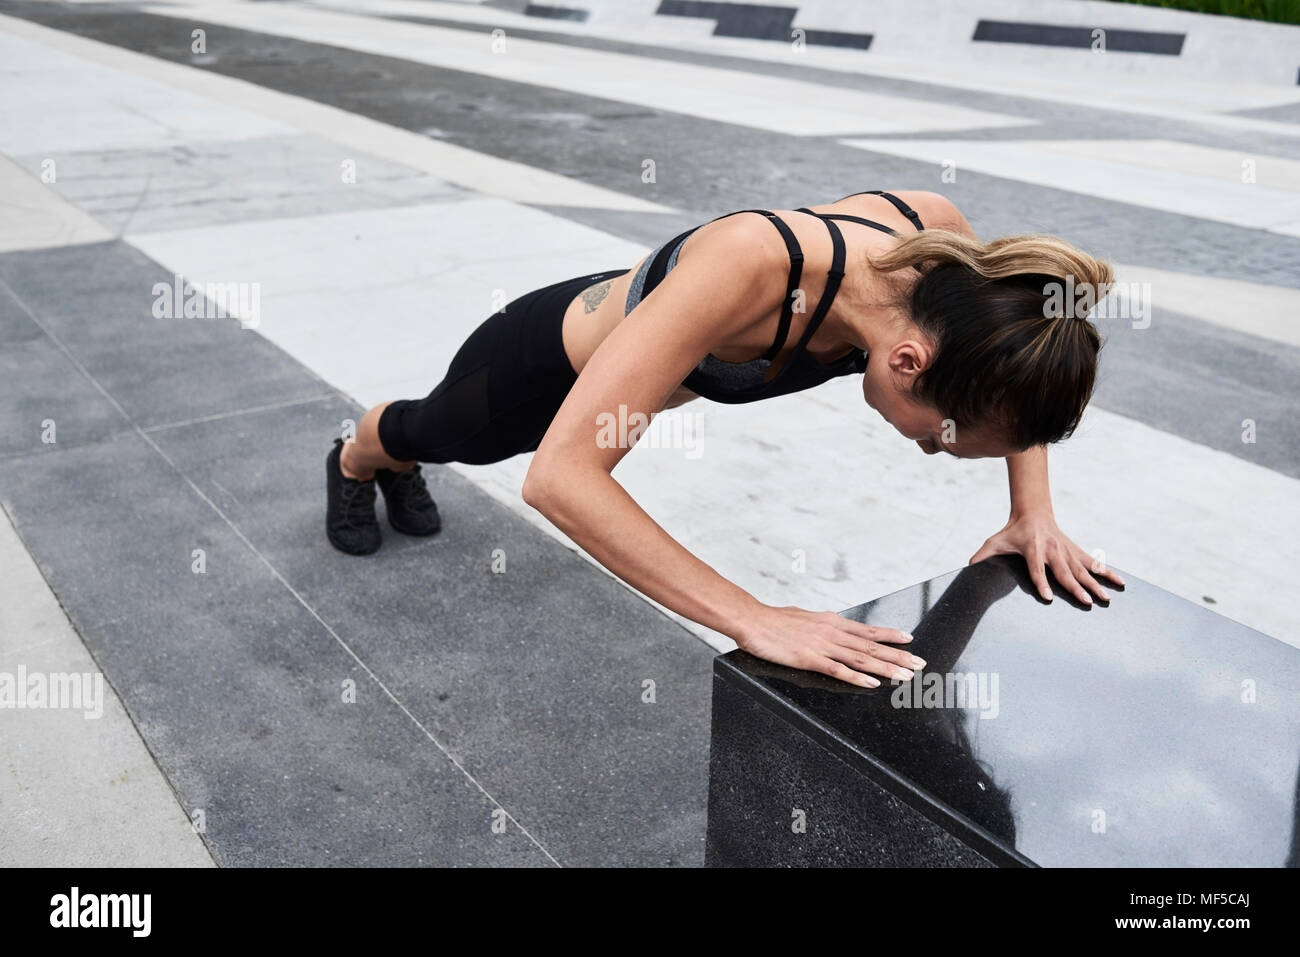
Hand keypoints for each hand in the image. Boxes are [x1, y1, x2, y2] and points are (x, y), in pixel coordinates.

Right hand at [735, 605, 924, 687]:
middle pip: (871, 645)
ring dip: (886, 667)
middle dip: (898, 655)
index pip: (867, 630)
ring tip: (905, 675)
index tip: (909, 639)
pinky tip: (872, 682)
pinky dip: (858, 676)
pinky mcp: (810, 659)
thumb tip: (832, 626)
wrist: (752, 620)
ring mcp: (822, 646)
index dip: (890, 634)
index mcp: (830, 622)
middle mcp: (831, 632)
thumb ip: (821, 626)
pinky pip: (838, 670)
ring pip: (861, 657)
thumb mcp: (804, 618)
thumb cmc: (773, 621)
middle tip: (920, 663)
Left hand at [969, 511, 1123, 604]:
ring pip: (1082, 569)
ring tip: (1106, 598)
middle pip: (1064, 572)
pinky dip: (1107, 572)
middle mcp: (1052, 550)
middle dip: (1076, 587)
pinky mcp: (1075, 550)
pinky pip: (1093, 563)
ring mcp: (1066, 550)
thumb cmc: (1012, 531)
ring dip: (1095, 583)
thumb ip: (983, 555)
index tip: (1048, 597)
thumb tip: (967, 567)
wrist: (1033, 512)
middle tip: (1087, 602)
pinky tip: (1120, 583)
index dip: (1042, 583)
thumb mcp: (995, 541)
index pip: (1037, 569)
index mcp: (1032, 549)